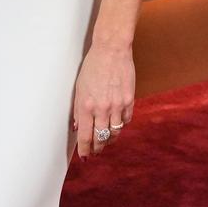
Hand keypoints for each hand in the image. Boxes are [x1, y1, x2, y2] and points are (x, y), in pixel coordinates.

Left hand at [73, 41, 133, 158]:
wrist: (111, 50)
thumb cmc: (93, 66)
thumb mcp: (79, 87)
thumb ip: (79, 109)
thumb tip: (78, 127)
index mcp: (87, 105)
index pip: (85, 136)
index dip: (85, 149)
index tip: (84, 156)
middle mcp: (103, 108)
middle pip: (101, 138)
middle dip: (97, 148)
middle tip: (95, 152)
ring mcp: (118, 105)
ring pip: (115, 132)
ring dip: (109, 139)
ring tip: (105, 141)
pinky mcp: (129, 101)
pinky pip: (126, 121)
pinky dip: (120, 125)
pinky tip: (116, 125)